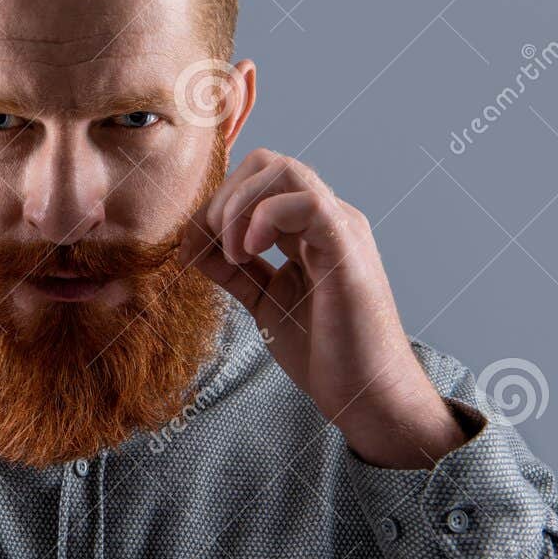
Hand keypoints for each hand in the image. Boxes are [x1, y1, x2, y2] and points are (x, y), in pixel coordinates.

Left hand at [177, 149, 463, 468]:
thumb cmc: (324, 353)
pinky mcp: (347, 249)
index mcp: (308, 230)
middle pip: (268, 163)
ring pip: (285, 171)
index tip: (192, 247)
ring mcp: (340, 229)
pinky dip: (264, 217)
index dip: (216, 205)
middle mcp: (327, 220)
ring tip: (232, 252)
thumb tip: (192, 244)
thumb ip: (234, 270)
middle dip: (224, 197)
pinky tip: (249, 253)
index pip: (258, 182)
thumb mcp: (264, 302)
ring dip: (239, 205)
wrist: (365, 395)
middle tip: (211, 246)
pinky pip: (307, 202)